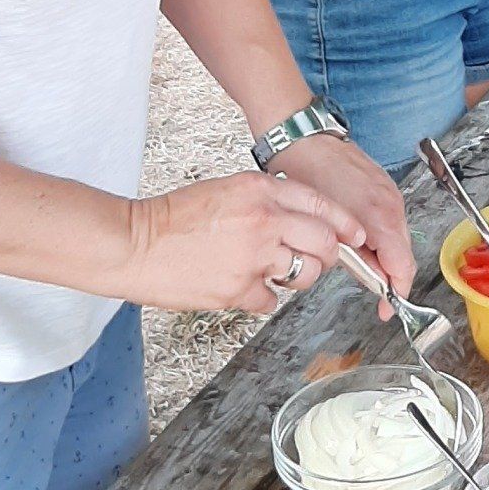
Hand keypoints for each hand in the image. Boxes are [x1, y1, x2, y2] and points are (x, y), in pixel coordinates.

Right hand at [122, 169, 362, 315]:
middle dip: (329, 255)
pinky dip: (264, 297)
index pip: (322, 205)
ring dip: (298, 277)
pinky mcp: (238, 290)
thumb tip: (301, 218)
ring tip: (274, 272)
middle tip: (320, 259)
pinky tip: (244, 286)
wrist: (133, 242)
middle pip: (325, 243)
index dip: (345, 223)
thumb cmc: (174, 217)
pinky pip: (272, 300)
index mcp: (260, 190)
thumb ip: (267, 200)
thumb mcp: (228, 190)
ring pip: (305, 275)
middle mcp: (263, 221)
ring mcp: (253, 257)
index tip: (355, 235)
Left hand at [271, 130, 414, 296]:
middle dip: (391, 277)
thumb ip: (354, 256)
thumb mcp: (327, 227)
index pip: (403, 266)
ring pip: (398, 239)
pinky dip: (382, 238)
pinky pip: (392, 222)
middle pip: (404, 254)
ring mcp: (392, 195)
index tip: (387, 308)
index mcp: (381, 218)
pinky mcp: (386, 188)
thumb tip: (370, 278)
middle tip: (375, 294)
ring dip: (386, 257)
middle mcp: (393, 206)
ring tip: (363, 266)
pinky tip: (363, 241)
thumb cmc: (309, 177)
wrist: (307, 140)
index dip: (397, 293)